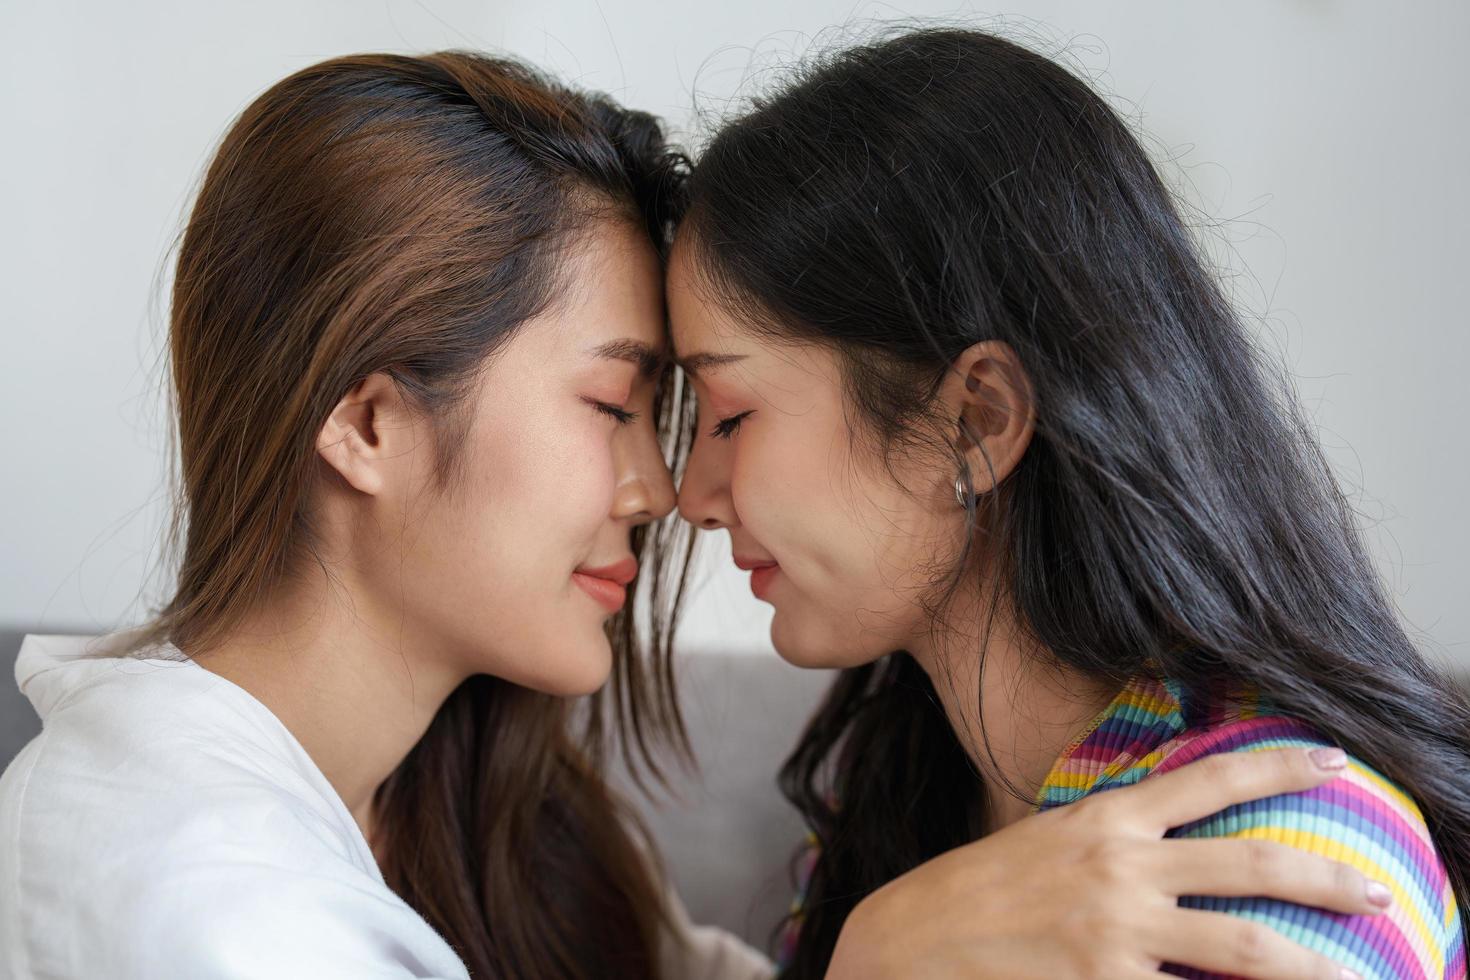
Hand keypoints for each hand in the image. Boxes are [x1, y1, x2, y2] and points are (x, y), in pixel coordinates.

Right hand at [826, 747, 1381, 979]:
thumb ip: (1112, 838)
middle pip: (1249, 864)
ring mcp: (1115, 933)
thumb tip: (1168, 840)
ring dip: (1310, 967)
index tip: (1333, 757)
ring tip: (1355, 979)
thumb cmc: (976, 893)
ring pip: (1241, 948)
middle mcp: (1120, 869)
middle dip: (1327, 878)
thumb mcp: (1047, 841)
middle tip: (1378, 893)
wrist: (908, 943)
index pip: (1208, 777)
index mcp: (1106, 820)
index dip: (1277, 763)